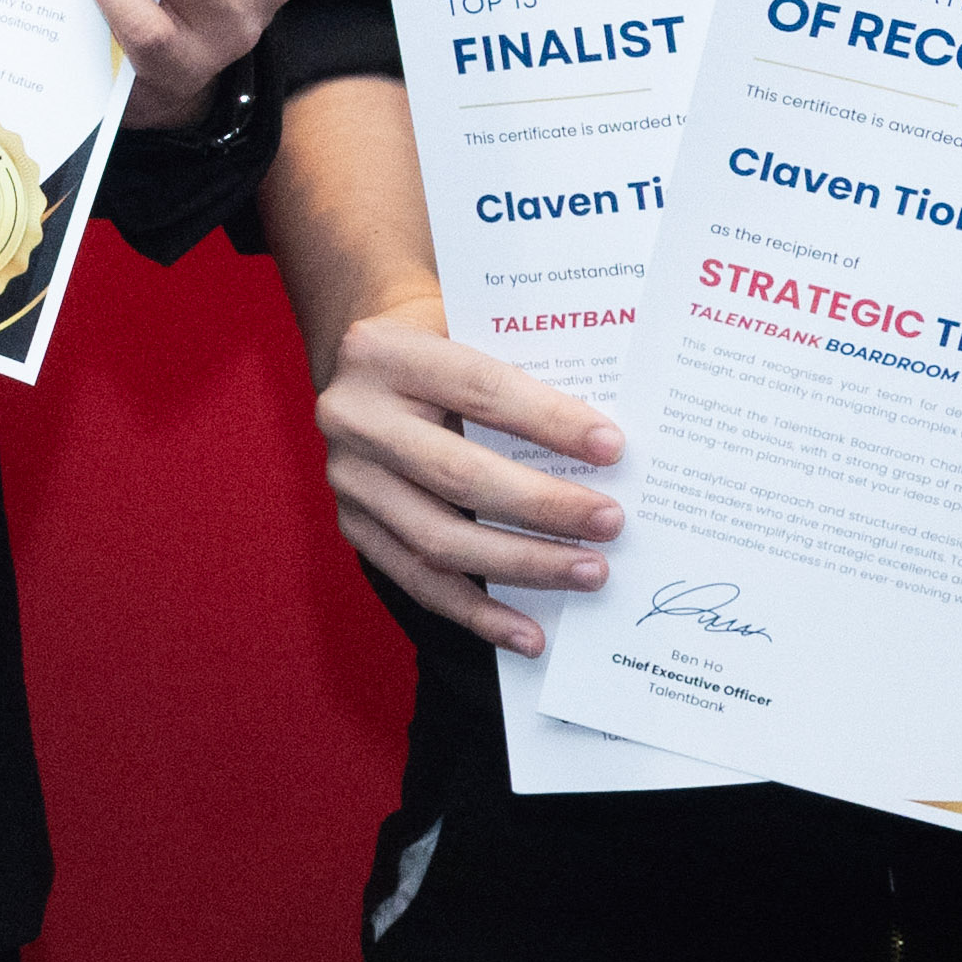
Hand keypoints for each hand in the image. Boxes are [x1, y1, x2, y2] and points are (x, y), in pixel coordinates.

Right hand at [313, 282, 626, 653]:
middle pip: (458, 475)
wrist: (365, 363)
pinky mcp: (353, 525)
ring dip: (522, 565)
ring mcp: (346, 478)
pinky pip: (418, 580)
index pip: (478, 388)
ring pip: (439, 539)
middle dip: (544, 506)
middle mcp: (351, 415)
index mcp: (383, 352)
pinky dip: (477, 613)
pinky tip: (529, 633)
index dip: (548, 420)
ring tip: (590, 573)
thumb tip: (611, 439)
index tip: (614, 448)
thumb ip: (527, 364)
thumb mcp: (471, 327)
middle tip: (612, 523)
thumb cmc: (443, 341)